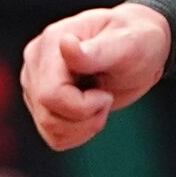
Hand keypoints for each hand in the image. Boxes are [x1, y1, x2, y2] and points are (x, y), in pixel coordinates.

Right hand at [21, 2, 171, 152]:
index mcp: (51, 43)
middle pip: (49, 116)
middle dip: (86, 118)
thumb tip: (66, 45)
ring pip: (49, 129)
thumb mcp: (126, 43)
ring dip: (84, 127)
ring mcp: (35, 83)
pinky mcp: (41, 103)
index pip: (51, 94)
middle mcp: (36, 62)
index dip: (83, 106)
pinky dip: (78, 134)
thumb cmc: (137, 40)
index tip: (106, 93)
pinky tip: (92, 113)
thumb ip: (96, 51)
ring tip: (100, 102)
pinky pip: (53, 136)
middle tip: (107, 98)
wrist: (140, 49)